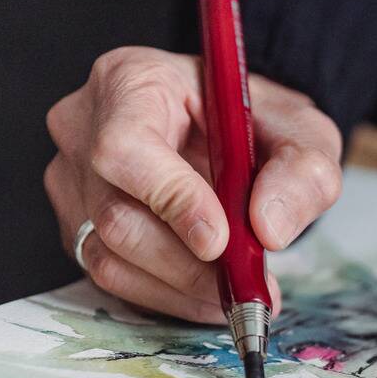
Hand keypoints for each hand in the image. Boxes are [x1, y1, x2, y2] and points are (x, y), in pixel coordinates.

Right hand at [44, 46, 342, 322]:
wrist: (234, 134)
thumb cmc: (256, 123)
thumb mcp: (303, 133)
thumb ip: (301, 172)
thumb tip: (269, 228)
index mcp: (131, 81)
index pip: (125, 147)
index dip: (171, 199)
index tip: (220, 240)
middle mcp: (85, 127)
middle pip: (115, 213)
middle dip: (187, 262)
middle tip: (246, 284)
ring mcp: (73, 179)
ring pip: (108, 255)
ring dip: (180, 287)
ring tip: (239, 292)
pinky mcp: (77, 224)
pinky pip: (110, 276)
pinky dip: (167, 296)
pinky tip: (209, 295)